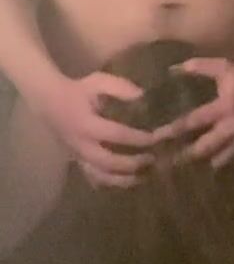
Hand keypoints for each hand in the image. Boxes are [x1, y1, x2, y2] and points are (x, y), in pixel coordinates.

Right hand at [38, 72, 152, 187]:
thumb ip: (120, 87)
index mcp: (87, 124)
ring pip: (98, 175)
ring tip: (140, 177)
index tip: (155, 138)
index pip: (117, 135)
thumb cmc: (76, 90)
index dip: (137, 138)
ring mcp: (77, 155)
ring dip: (120, 179)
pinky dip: (107, 182)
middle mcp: (81, 144)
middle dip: (130, 163)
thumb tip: (142, 96)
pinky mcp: (75, 159)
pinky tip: (123, 181)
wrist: (48, 100)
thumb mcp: (97, 81)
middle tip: (150, 159)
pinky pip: (91, 176)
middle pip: (107, 162)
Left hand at [156, 58, 233, 167]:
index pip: (192, 122)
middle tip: (166, 162)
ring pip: (218, 159)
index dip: (172, 130)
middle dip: (184, 156)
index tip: (155, 137)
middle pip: (203, 149)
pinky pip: (232, 158)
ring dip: (202, 162)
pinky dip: (220, 160)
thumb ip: (200, 67)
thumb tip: (175, 68)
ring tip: (186, 168)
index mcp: (223, 108)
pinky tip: (210, 162)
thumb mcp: (224, 68)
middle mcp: (231, 127)